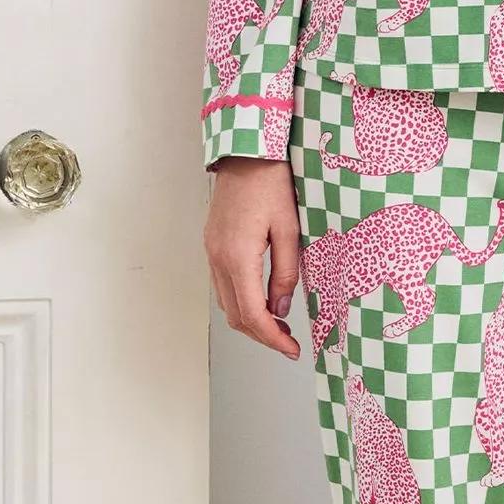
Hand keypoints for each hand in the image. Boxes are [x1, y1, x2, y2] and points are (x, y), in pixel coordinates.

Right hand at [204, 157, 301, 359]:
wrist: (246, 153)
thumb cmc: (271, 183)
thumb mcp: (289, 229)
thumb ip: (285, 272)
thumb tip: (281, 309)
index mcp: (238, 256)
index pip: (253, 313)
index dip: (273, 338)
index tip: (292, 350)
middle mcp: (218, 258)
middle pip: (235, 315)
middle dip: (262, 335)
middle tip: (288, 342)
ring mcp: (211, 252)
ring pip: (226, 303)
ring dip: (250, 320)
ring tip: (278, 325)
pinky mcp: (212, 245)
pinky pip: (223, 285)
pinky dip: (241, 301)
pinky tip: (262, 300)